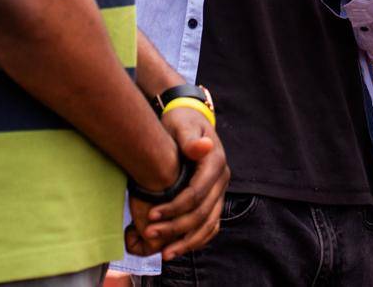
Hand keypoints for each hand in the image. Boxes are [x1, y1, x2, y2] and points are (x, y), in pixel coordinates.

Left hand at [125, 107, 230, 260]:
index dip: (174, 207)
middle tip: (150, 235)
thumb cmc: (181, 122)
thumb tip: (203, 147)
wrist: (189, 119)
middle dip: (176, 227)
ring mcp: (220, 190)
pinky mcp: (214, 198)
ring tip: (165, 253)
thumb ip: (189, 139)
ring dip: (187, 240)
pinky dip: (197, 239)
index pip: (197, 193)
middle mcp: (222, 179)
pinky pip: (211, 225)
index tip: (151, 216)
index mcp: (216, 162)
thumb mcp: (182, 125)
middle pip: (203, 213)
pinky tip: (178, 248)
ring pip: (209, 224)